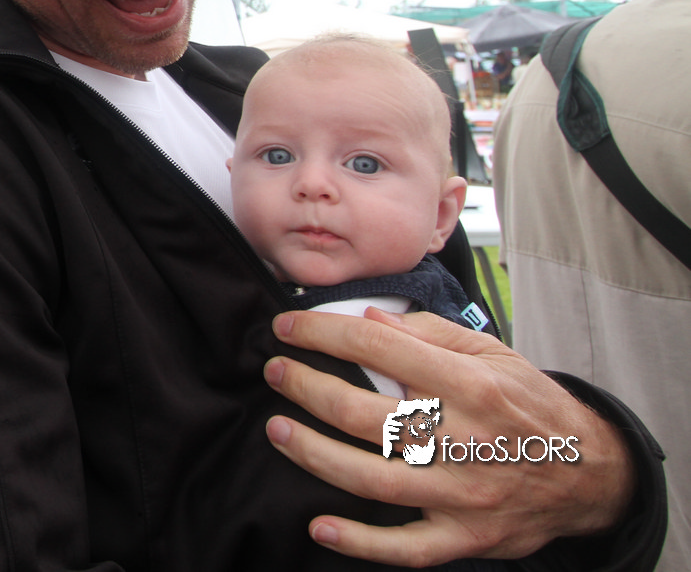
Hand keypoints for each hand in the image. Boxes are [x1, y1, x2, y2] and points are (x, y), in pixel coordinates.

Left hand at [263, 307, 632, 566]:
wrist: (592, 472)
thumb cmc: (531, 405)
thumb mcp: (493, 354)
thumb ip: (429, 334)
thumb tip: (370, 320)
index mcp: (471, 385)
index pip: (380, 349)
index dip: (324, 335)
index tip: (287, 330)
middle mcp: (465, 439)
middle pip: (365, 416)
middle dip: (307, 390)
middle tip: (276, 373)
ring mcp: (464, 493)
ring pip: (373, 479)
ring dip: (315, 455)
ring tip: (278, 432)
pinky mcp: (466, 536)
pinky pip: (406, 547)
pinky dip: (361, 542)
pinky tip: (320, 526)